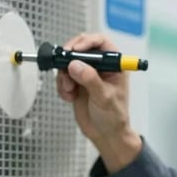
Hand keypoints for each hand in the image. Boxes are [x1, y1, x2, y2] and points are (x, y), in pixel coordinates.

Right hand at [56, 32, 141, 171]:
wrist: (105, 135)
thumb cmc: (114, 117)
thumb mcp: (104, 98)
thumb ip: (90, 80)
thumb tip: (75, 65)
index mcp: (114, 65)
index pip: (101, 42)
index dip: (86, 42)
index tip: (74, 50)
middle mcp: (100, 66)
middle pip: (80, 49)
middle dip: (69, 59)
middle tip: (64, 67)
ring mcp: (87, 74)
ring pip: (68, 63)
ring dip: (64, 76)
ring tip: (70, 91)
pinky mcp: (76, 83)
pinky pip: (62, 77)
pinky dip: (62, 86)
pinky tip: (69, 97)